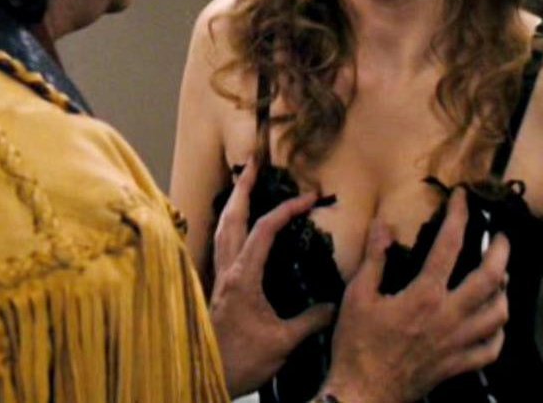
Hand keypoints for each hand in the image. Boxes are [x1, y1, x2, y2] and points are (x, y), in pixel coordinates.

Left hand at [209, 159, 334, 397]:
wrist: (205, 378)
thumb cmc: (240, 360)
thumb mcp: (283, 342)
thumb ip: (311, 320)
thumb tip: (336, 305)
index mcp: (243, 276)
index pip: (265, 230)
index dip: (287, 209)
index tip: (309, 197)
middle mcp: (227, 270)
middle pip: (231, 218)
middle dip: (243, 188)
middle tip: (253, 164)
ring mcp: (219, 278)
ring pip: (222, 230)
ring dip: (234, 204)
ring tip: (244, 185)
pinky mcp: (218, 289)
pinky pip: (222, 246)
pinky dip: (230, 227)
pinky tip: (238, 229)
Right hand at [320, 188, 509, 402]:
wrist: (362, 396)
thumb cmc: (356, 346)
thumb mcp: (357, 296)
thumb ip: (374, 258)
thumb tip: (382, 224)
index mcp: (425, 295)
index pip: (449, 244)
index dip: (459, 215)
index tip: (462, 197)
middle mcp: (449, 316)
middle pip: (491, 277)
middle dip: (501, 250)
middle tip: (502, 236)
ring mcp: (458, 343)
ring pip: (499, 313)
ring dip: (504, 290)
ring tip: (501, 276)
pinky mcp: (458, 366)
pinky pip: (491, 349)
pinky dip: (499, 333)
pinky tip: (494, 322)